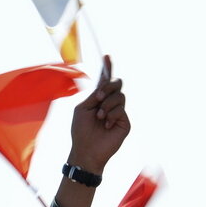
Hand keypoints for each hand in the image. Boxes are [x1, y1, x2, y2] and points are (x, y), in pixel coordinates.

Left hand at [67, 56, 129, 173]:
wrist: (86, 150)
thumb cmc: (81, 131)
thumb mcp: (83, 108)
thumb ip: (94, 94)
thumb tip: (104, 82)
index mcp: (98, 99)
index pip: (105, 80)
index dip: (107, 68)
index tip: (106, 56)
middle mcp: (110, 103)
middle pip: (116, 84)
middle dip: (107, 87)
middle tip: (98, 97)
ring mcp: (118, 112)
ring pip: (120, 96)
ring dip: (107, 105)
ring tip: (99, 117)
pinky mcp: (124, 122)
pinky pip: (121, 109)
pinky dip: (111, 115)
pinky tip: (106, 125)